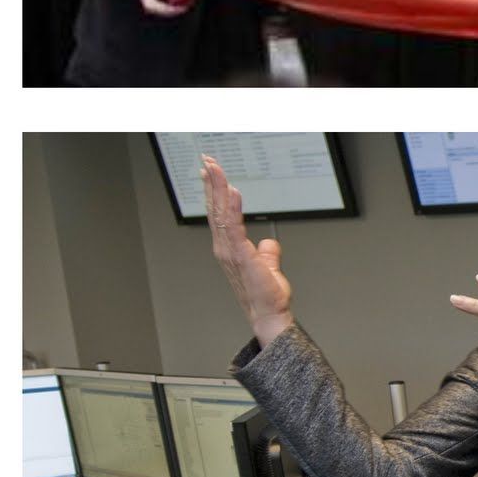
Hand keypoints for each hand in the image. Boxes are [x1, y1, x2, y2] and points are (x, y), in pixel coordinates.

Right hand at [201, 156, 294, 345]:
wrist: (269, 314)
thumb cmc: (266, 295)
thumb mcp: (268, 266)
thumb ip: (267, 253)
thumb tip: (268, 244)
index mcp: (229, 248)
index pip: (219, 213)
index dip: (214, 192)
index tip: (211, 172)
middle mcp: (225, 248)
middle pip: (215, 209)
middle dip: (211, 183)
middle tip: (208, 161)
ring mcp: (230, 252)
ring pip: (220, 213)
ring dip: (217, 190)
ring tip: (214, 169)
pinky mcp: (242, 256)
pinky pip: (234, 227)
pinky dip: (232, 208)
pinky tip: (231, 192)